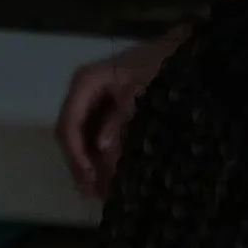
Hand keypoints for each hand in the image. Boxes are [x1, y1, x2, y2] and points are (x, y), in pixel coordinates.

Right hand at [55, 33, 181, 200]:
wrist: (178, 54)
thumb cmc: (158, 70)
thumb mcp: (140, 96)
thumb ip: (119, 124)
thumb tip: (103, 153)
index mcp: (85, 83)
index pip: (69, 126)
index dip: (76, 156)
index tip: (89, 181)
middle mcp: (83, 92)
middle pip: (70, 135)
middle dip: (81, 166)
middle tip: (94, 193)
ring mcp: (92, 101)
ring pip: (81, 139)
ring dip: (90, 165)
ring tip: (102, 191)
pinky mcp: (104, 110)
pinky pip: (94, 136)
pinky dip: (101, 157)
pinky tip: (110, 176)